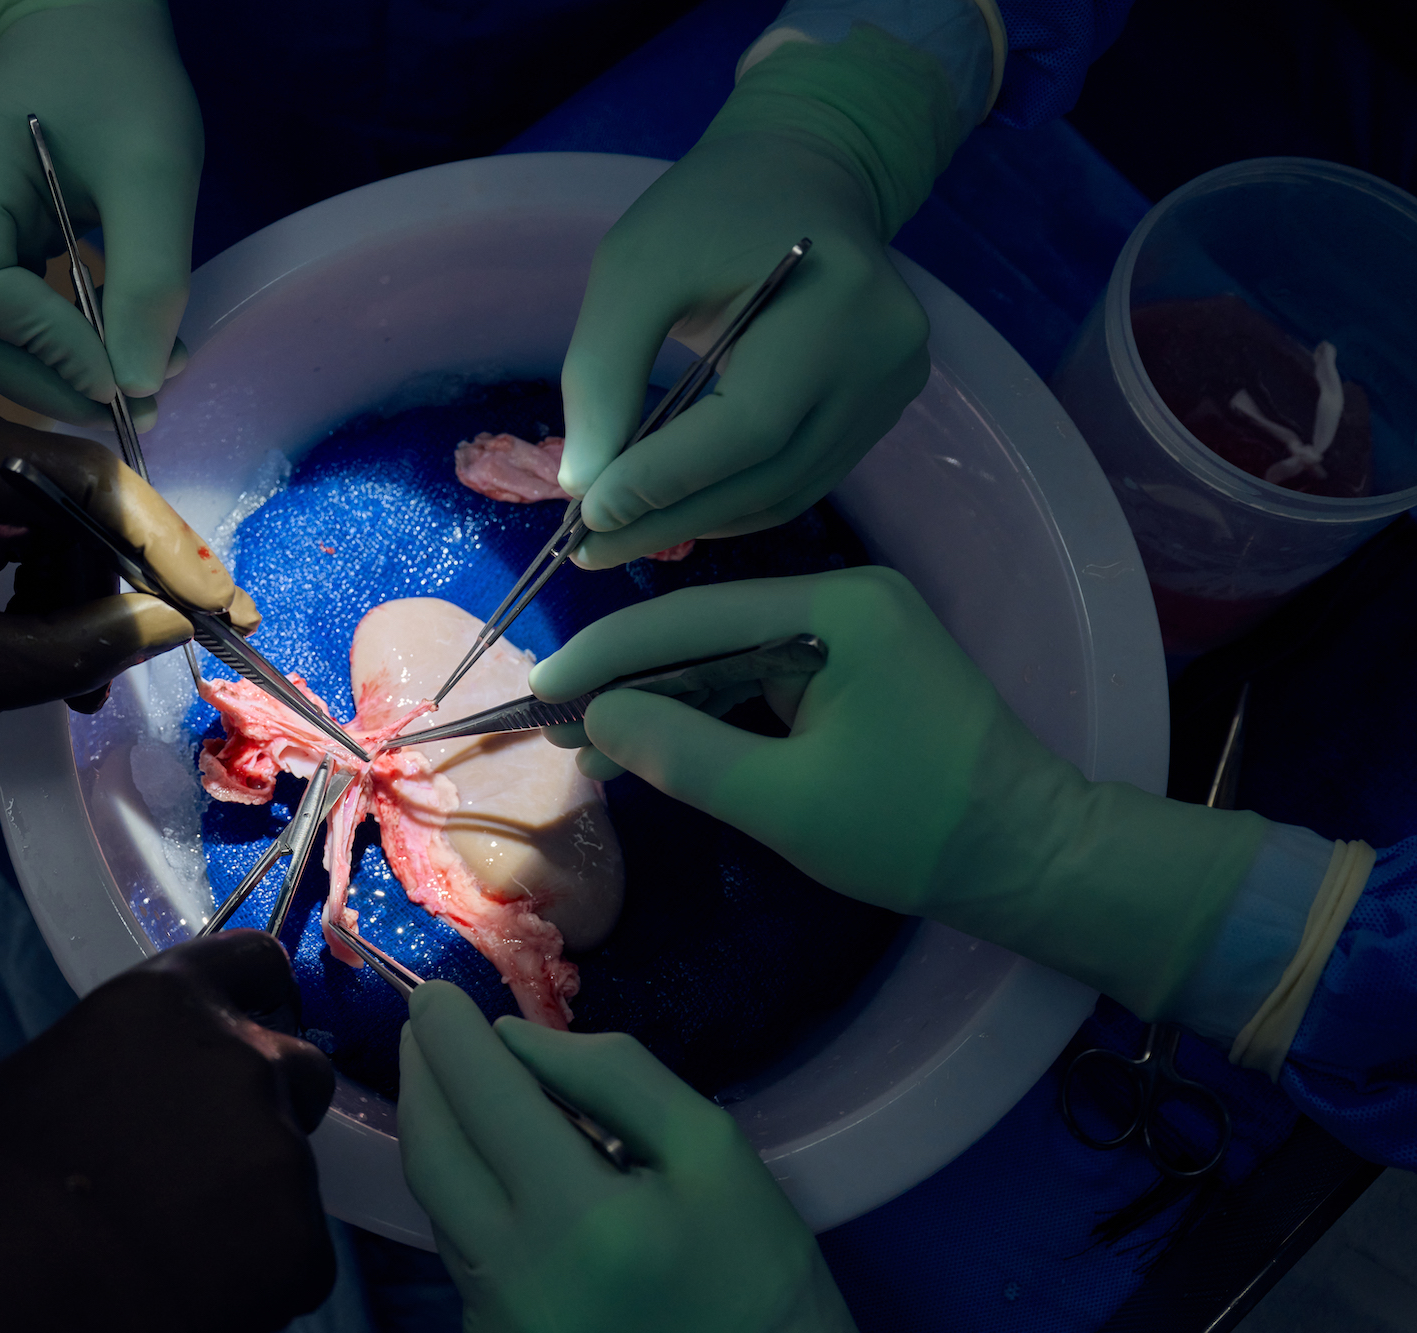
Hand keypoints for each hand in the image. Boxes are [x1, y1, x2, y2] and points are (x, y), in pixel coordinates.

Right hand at [0, 2, 199, 425]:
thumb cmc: (121, 82)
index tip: (126, 384)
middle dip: (51, 381)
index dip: (46, 350)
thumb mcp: (156, 172)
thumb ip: (150, 280)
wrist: (84, 33)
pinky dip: (48, 346)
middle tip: (138, 410)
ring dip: (53, 373)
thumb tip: (138, 387)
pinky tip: (106, 350)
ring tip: (134, 386)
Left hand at [0, 389, 257, 790]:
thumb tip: (180, 622)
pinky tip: (63, 658)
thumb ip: (89, 644)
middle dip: (129, 580)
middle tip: (187, 641)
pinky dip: (51, 592)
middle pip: (83, 496)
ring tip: (94, 686)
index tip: (221, 605)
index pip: (89, 479)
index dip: (165, 545)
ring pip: (63, 519)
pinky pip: (29, 529)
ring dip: (89, 599)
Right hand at [0, 931, 337, 1332]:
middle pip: (295, 1072)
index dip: (251, 999)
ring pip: (290, 1173)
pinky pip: (293, 1259)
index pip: (250, 965)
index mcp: (159, 1007)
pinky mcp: (300, 1255)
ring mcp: (278, 1161)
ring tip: (171, 1246)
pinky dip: (254, 1277)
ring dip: (247, 1198)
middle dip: (258, 1110)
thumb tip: (59, 1099)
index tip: (252, 1020)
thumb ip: (54, 1076)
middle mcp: (238, 1066)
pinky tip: (185, 1294)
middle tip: (192, 1164)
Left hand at [399, 981, 856, 1332]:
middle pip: (432, 1153)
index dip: (451, 1035)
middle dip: (421, 1074)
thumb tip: (513, 1038)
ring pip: (434, 1202)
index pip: (486, 1099)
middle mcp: (518, 1276)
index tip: (435, 990)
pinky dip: (458, 1186)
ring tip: (452, 1076)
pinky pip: (455, 1247)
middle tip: (426, 1020)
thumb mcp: (711, 1148)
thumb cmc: (757, 1271)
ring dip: (434, 1128)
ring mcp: (497, 1321)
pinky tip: (486, 1156)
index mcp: (582, 1221)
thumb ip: (614, 1077)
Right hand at [529, 569, 1270, 1018]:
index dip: (608, 656)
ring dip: (665, 696)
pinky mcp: (861, 662)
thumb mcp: (784, 803)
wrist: (1033, 858)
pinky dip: (710, 707)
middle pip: (707, 626)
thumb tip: (599, 716)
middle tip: (553, 718)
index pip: (691, 618)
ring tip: (590, 739)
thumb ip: (683, 754)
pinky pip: (763, 673)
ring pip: (729, 651)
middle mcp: (845, 596)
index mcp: (837, 609)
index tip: (540, 689)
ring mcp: (856, 626)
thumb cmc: (914, 832)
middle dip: (629, 675)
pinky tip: (658, 739)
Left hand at [558, 28, 965, 566]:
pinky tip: (671, 507)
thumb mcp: (635, 266)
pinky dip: (730, 503)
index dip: (668, 480)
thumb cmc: (711, 211)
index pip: (749, 426)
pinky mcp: (880, 412)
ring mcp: (891, 391)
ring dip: (696, 524)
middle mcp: (883, 359)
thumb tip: (582, 486)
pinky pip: (798, 481)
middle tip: (587, 548)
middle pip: (769, 477)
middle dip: (669, 519)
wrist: (803, 173)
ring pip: (785, 494)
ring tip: (616, 536)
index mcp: (836, 306)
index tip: (589, 512)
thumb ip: (603, 371)